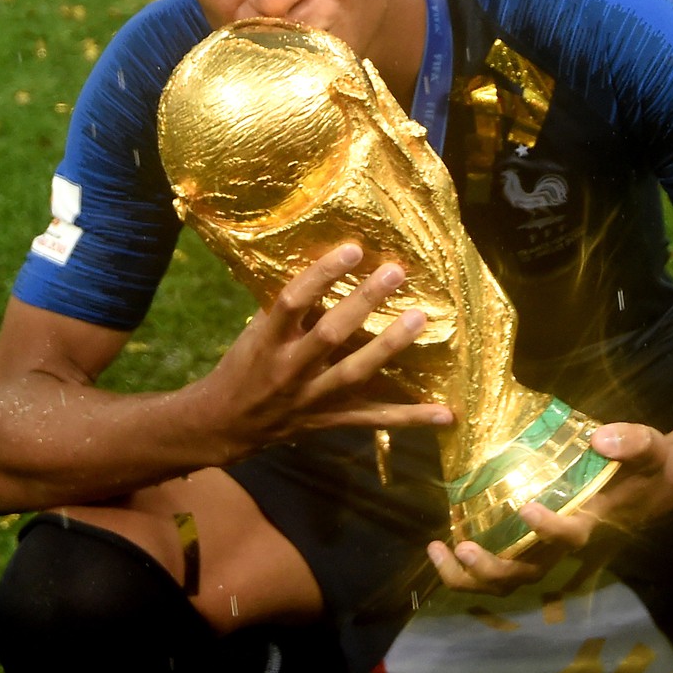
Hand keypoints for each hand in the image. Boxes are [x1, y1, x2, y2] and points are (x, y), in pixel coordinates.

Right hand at [195, 243, 451, 447]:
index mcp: (268, 340)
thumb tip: (330, 265)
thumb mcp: (256, 332)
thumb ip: (289, 308)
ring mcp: (313, 398)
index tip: (352, 249)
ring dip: (389, 346)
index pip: (293, 301)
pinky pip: (375, 419)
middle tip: (395, 272)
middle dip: (363, 302)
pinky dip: (412, 418)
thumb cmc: (244, 365)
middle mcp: (290, 369)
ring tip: (418, 319)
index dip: (321, 274)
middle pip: (330, 334)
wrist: (226, 423)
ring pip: (355, 373)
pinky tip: (447, 415)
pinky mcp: (332, 420)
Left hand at [426, 421, 672, 595]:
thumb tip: (599, 438)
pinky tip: (442, 546)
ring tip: (439, 551)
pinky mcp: (532, 545)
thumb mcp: (650, 446)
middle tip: (463, 547)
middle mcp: (566, 547)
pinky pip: (500, 568)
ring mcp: (547, 550)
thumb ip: (631, 441)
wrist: (652, 487)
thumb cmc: (647, 466)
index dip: (550, 529)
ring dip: (471, 577)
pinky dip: (469, 569)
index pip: (573, 537)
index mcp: (593, 522)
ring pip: (509, 581)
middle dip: (493, 568)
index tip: (526, 508)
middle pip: (529, 573)